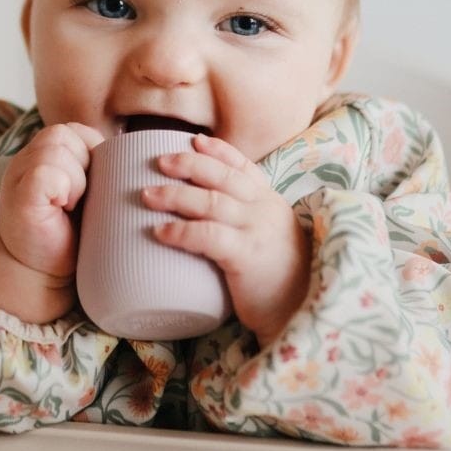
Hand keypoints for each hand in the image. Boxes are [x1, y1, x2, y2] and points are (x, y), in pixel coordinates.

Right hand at [0, 122, 103, 322]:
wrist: (43, 275)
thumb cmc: (71, 235)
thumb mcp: (86, 193)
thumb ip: (96, 168)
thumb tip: (138, 154)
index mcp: (42, 155)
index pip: (74, 131)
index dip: (92, 152)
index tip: (92, 185)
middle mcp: (25, 160)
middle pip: (64, 134)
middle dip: (84, 163)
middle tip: (82, 199)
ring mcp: (19, 176)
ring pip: (56, 148)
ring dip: (75, 178)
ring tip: (72, 205)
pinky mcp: (20, 196)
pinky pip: (46, 172)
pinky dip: (63, 188)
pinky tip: (61, 208)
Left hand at [142, 134, 309, 345]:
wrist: (302, 311)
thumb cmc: (279, 283)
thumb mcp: (268, 242)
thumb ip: (245, 227)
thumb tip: (204, 222)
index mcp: (271, 204)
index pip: (244, 167)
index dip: (219, 151)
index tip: (194, 140)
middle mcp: (265, 210)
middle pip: (222, 176)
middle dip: (189, 164)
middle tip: (159, 162)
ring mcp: (257, 230)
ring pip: (211, 201)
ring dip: (175, 195)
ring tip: (147, 195)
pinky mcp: (247, 255)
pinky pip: (208, 236)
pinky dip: (181, 231)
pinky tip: (159, 232)